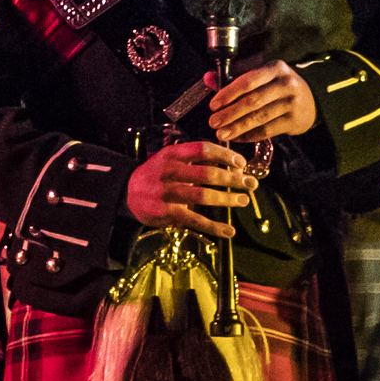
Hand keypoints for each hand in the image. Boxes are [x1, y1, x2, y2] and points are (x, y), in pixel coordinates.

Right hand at [130, 140, 252, 235]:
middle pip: (207, 173)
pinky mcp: (167, 213)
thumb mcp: (170, 159)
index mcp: (172, 154)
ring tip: (242, 200)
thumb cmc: (157, 174)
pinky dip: (215, 227)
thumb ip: (195, 159)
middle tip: (251, 183)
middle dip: (233, 179)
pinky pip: (196, 220)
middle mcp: (169, 171)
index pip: (203, 149)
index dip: (225, 156)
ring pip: (204, 196)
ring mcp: (168, 192)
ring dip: (228, 199)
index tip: (241, 164)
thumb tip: (230, 163)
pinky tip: (229, 231)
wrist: (128, 193)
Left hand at [207, 64, 318, 147]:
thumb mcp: (262, 77)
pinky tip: (238, 138)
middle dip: (230, 113)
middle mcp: (286, 84)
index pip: (248, 81)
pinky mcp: (294, 121)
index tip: (213, 105)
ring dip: (237, 127)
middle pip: (252, 101)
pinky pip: (267, 130)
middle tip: (213, 122)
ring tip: (222, 133)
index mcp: (275, 68)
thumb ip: (234, 78)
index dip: (229, 93)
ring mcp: (292, 103)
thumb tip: (208, 78)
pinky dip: (250, 136)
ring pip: (259, 118)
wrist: (311, 102)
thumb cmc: (278, 87)